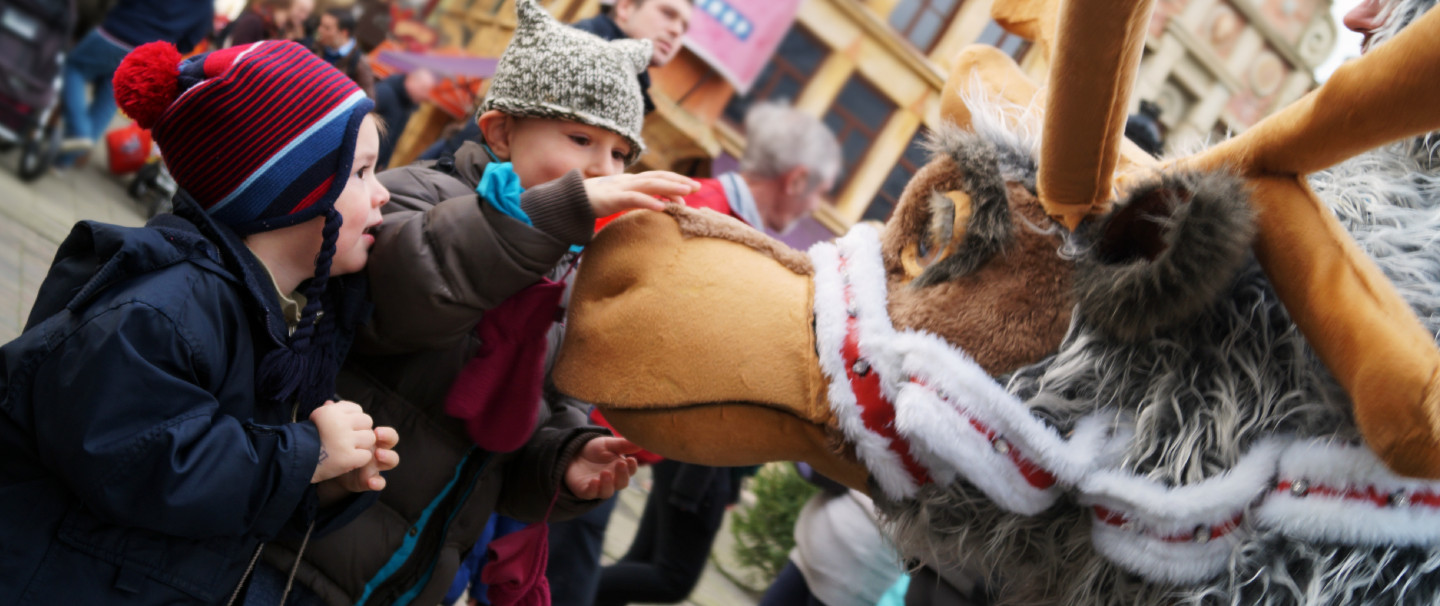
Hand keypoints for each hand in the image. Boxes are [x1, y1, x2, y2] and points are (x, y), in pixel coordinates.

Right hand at [309, 400, 376, 482]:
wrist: (296, 462)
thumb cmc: (308, 441)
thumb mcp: (315, 420)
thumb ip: (329, 411)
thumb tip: (332, 402)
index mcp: (331, 411)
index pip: (357, 409)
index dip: (353, 419)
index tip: (344, 427)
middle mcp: (339, 423)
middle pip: (367, 421)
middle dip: (361, 431)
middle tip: (349, 440)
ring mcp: (344, 440)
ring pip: (370, 438)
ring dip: (362, 446)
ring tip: (348, 450)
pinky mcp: (348, 457)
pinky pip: (366, 455)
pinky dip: (359, 460)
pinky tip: (348, 460)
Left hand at [329, 427, 399, 492]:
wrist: (334, 470)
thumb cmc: (341, 448)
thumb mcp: (340, 436)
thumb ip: (338, 421)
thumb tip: (329, 402)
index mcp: (373, 439)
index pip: (386, 432)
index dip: (385, 431)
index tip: (375, 429)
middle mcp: (378, 450)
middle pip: (392, 442)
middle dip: (388, 437)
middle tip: (377, 435)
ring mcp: (376, 466)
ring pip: (392, 461)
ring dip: (388, 457)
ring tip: (378, 455)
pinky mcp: (371, 480)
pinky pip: (380, 482)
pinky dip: (378, 483)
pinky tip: (371, 482)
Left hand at [564, 437, 641, 499]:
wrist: (574, 453)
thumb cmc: (594, 450)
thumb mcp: (608, 444)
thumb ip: (622, 445)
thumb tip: (640, 443)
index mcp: (620, 469)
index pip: (630, 471)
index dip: (632, 467)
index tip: (630, 459)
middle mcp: (612, 480)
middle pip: (621, 483)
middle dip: (622, 475)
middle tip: (620, 463)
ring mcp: (598, 487)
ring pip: (607, 492)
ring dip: (607, 484)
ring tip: (605, 473)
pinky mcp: (585, 490)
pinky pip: (590, 493)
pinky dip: (593, 489)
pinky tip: (594, 481)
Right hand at [584, 171, 699, 216]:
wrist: (571, 200)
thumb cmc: (597, 201)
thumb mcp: (622, 199)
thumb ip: (639, 200)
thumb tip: (660, 206)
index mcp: (633, 181)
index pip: (658, 178)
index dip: (675, 181)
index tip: (691, 189)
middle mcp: (630, 181)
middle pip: (658, 178)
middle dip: (678, 181)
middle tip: (697, 187)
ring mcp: (622, 188)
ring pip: (650, 185)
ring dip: (670, 188)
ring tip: (686, 193)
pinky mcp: (613, 199)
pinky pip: (634, 199)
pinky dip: (649, 202)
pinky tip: (662, 208)